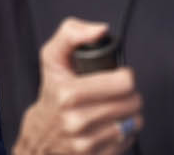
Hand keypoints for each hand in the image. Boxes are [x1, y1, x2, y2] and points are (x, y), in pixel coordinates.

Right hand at [14, 18, 142, 154]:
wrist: (39, 136)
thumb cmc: (51, 94)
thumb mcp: (52, 59)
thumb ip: (71, 34)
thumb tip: (100, 30)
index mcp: (67, 94)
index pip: (124, 83)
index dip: (124, 76)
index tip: (116, 76)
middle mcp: (76, 121)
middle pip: (132, 102)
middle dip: (128, 95)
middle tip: (115, 93)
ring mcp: (86, 143)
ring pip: (134, 122)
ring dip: (128, 114)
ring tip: (114, 109)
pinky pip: (128, 141)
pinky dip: (124, 133)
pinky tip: (109, 126)